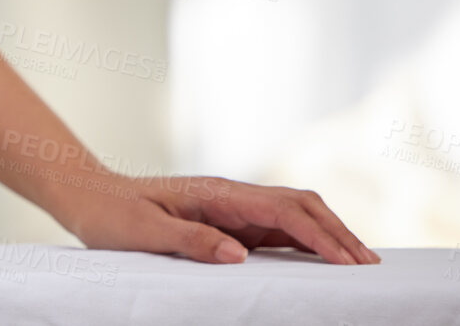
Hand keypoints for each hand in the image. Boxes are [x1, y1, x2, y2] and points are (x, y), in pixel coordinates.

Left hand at [54, 174, 380, 264]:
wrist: (88, 198)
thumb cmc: (112, 215)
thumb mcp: (144, 232)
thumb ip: (190, 241)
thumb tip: (239, 256)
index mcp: (216, 193)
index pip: (284, 211)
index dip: (321, 237)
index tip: (350, 262)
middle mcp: (230, 195)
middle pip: (301, 205)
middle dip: (338, 232)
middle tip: (371, 266)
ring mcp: (231, 207)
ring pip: (294, 215)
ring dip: (327, 235)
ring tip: (358, 265)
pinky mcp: (226, 222)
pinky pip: (275, 230)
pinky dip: (305, 242)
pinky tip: (320, 262)